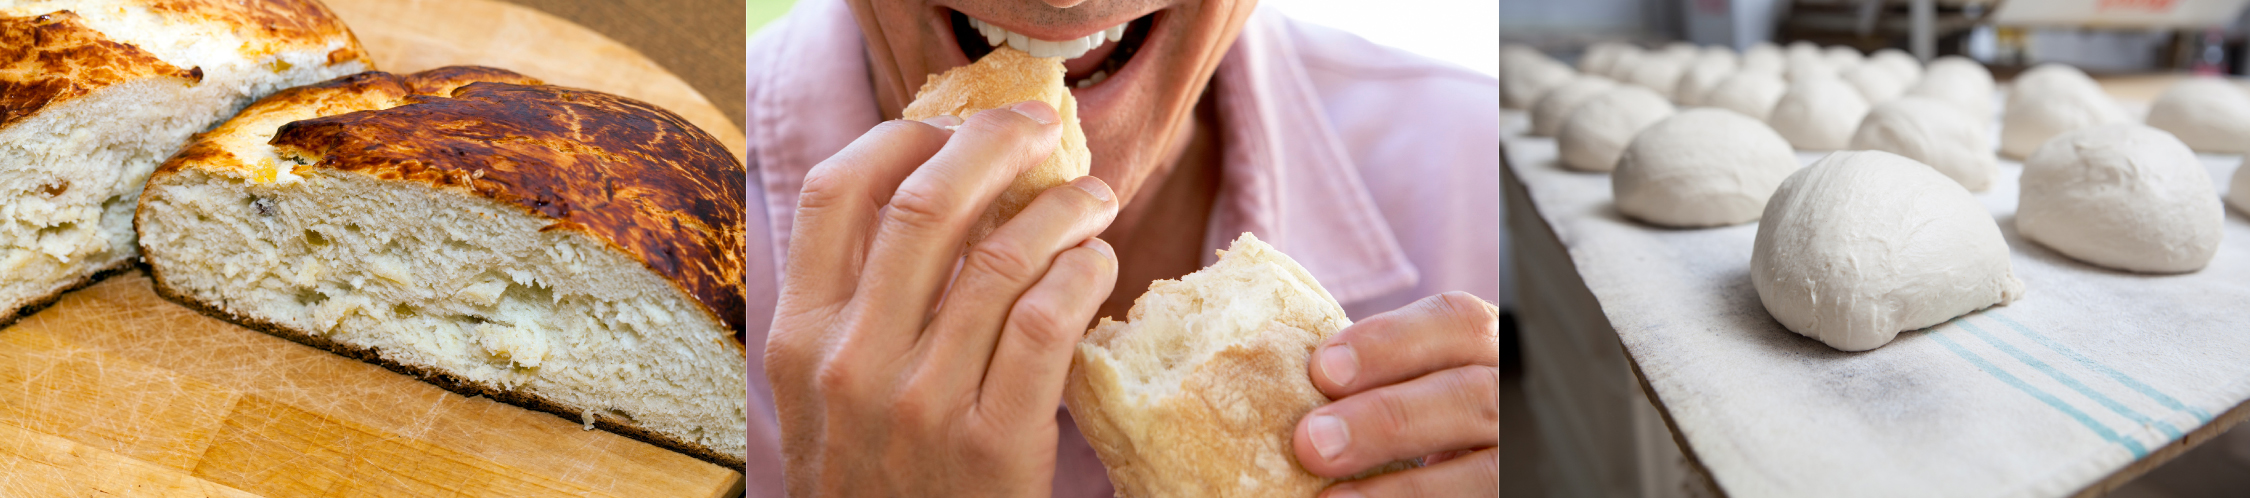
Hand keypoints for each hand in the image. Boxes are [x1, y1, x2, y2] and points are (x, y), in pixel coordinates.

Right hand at [765, 101, 1120, 496]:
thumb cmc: (876, 489)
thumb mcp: (827, 403)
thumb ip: (855, 314)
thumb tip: (928, 201)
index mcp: (799, 340)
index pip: (836, 192)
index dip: (902, 136)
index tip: (952, 122)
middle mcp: (848, 363)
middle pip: (925, 202)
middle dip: (993, 143)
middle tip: (1037, 130)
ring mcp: (919, 404)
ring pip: (1000, 256)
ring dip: (1062, 208)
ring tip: (1094, 197)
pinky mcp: (992, 446)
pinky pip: (1044, 324)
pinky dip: (1082, 275)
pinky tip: (1098, 265)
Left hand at [1294, 292, 1501, 496]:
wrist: (1469, 464)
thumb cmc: (1426, 417)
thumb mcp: (1419, 382)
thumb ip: (1374, 377)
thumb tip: (1293, 388)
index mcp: (1493, 347)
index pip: (1459, 324)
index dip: (1390, 341)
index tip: (1322, 369)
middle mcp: (1520, 395)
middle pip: (1471, 396)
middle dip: (1387, 417)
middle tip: (1311, 442)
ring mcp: (1525, 455)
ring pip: (1485, 470)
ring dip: (1405, 487)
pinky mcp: (1517, 493)